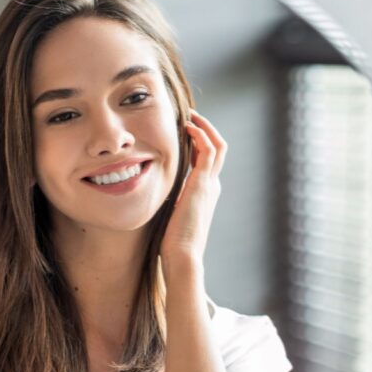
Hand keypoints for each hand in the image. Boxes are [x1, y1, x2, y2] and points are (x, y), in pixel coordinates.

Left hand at [160, 109, 225, 274]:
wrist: (183, 255)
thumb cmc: (173, 242)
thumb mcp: (170, 215)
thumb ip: (168, 201)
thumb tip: (153, 197)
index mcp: (204, 193)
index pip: (206, 160)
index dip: (197, 143)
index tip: (183, 131)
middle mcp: (211, 186)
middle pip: (217, 148)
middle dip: (205, 130)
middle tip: (189, 116)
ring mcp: (210, 184)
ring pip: (218, 145)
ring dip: (205, 127)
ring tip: (190, 115)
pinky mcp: (203, 183)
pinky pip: (209, 150)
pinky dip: (201, 135)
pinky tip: (188, 127)